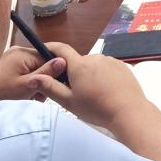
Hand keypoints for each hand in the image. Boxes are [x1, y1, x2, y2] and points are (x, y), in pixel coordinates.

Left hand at [0, 47, 67, 109]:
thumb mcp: (26, 86)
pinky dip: (25, 86)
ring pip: (33, 71)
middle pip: (41, 65)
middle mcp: (17, 52)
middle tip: (35, 97)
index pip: (48, 58)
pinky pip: (23, 74)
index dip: (53, 74)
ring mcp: (10, 60)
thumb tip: (64, 60)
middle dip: (42, 81)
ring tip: (26, 99)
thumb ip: (46, 74)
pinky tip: (20, 97)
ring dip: (34, 85)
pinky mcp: (5, 69)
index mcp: (22, 53)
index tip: (52, 88)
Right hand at [28, 42, 150, 129]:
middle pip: (78, 61)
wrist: (128, 111)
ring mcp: (110, 60)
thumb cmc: (96, 108)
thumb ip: (50, 87)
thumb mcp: (68, 101)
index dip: (51, 48)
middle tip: (74, 92)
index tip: (44, 51)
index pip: (61, 49)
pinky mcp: (122, 65)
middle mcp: (95, 58)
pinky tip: (105, 91)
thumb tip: (33, 78)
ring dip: (88, 75)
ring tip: (92, 95)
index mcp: (79, 65)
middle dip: (73, 73)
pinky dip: (102, 76)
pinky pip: (106, 67)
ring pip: (92, 65)